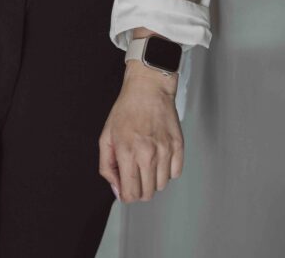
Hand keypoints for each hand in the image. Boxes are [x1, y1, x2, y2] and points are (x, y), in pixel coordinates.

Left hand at [98, 66, 182, 201]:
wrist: (149, 87)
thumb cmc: (126, 109)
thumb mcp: (106, 136)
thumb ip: (107, 166)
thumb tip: (117, 189)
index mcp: (127, 152)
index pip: (130, 194)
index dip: (126, 195)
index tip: (125, 187)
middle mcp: (148, 154)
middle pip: (147, 194)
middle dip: (138, 189)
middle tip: (135, 173)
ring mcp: (165, 150)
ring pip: (161, 186)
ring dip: (152, 180)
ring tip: (146, 162)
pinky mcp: (178, 146)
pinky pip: (175, 174)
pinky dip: (167, 171)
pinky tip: (159, 157)